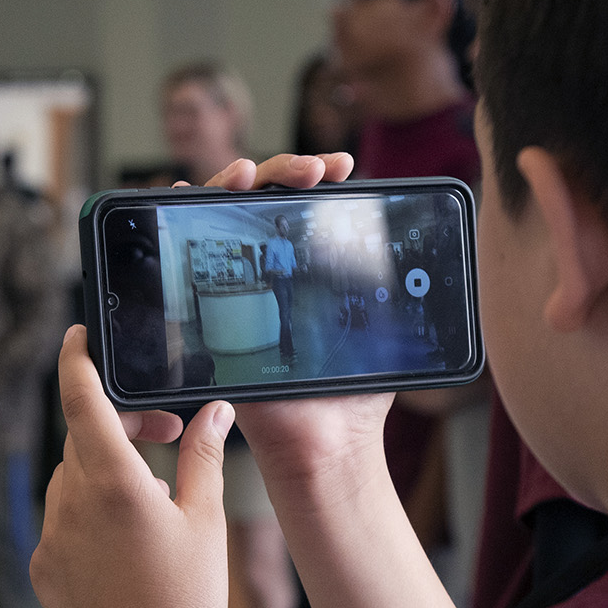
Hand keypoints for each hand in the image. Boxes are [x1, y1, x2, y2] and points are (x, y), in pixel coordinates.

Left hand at [30, 326, 232, 607]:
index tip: (78, 335)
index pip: (82, 400)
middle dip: (121, 425)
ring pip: (72, 480)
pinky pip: (63, 521)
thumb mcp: (204, 523)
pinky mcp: (42, 566)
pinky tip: (127, 546)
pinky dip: (90, 516)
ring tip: (153, 502)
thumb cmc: (186, 602)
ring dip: (106, 473)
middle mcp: (70, 504)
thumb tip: (214, 411)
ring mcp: (51, 537)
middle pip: (85, 438)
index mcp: (113, 484)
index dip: (76, 360)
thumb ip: (202, 458)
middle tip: (166, 434)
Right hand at [187, 152, 391, 500]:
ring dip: (235, 180)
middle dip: (286, 169)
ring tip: (251, 174)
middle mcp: (274, 269)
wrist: (325, 441)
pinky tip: (186, 195)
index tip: (343, 167)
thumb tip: (426, 249)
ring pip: (227, 214)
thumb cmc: (353, 391)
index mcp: (315, 267)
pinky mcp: (210, 308)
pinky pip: (187, 255)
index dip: (320, 175)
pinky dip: (181, 216)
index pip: (309, 203)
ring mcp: (239, 284)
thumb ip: (391, 286)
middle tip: (311, 170)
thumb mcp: (382, 324)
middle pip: (268, 198)